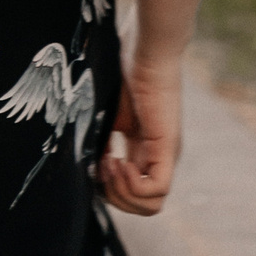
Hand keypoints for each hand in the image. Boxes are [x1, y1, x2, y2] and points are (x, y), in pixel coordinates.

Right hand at [98, 51, 181, 215]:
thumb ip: (101, 140)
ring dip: (122, 193)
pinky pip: (158, 190)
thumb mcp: (108, 114)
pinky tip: (120, 161)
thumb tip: (87, 166)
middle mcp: (159, 158)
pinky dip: (134, 186)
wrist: (146, 48)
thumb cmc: (126, 70)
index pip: (132, 194)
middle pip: (142, 208)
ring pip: (151, 207)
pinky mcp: (167, 147)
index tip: (95, 162)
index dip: (109, 189)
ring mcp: (166, 155)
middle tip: (101, 165)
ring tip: (110, 163)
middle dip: (114, 196)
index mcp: (145, 151)